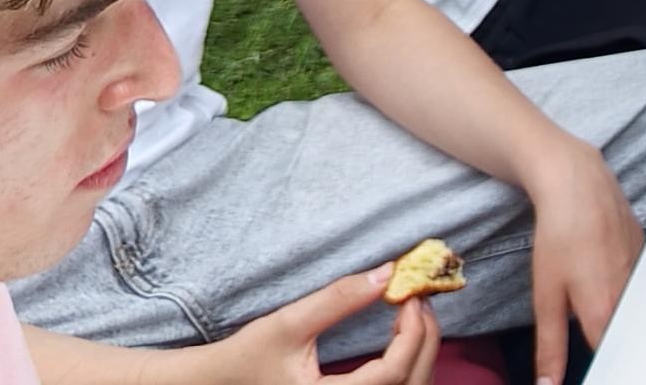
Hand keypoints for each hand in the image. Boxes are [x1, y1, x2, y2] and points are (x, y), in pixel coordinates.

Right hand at [205, 266, 436, 384]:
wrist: (219, 384)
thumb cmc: (247, 358)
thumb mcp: (288, 324)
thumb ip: (337, 299)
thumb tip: (388, 272)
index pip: (390, 376)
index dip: (412, 334)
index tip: (411, 296)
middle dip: (425, 340)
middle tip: (419, 299)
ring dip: (421, 353)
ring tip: (413, 314)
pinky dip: (410, 367)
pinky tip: (403, 338)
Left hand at [524, 148, 644, 384]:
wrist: (578, 184)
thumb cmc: (560, 235)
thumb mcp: (545, 298)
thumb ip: (550, 348)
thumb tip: (548, 384)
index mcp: (605, 311)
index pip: (612, 358)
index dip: (603, 367)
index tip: (593, 369)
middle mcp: (632, 296)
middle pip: (627, 335)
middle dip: (612, 343)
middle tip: (588, 331)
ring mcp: (644, 274)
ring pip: (636, 311)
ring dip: (622, 317)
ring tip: (597, 300)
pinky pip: (642, 287)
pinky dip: (629, 293)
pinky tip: (609, 276)